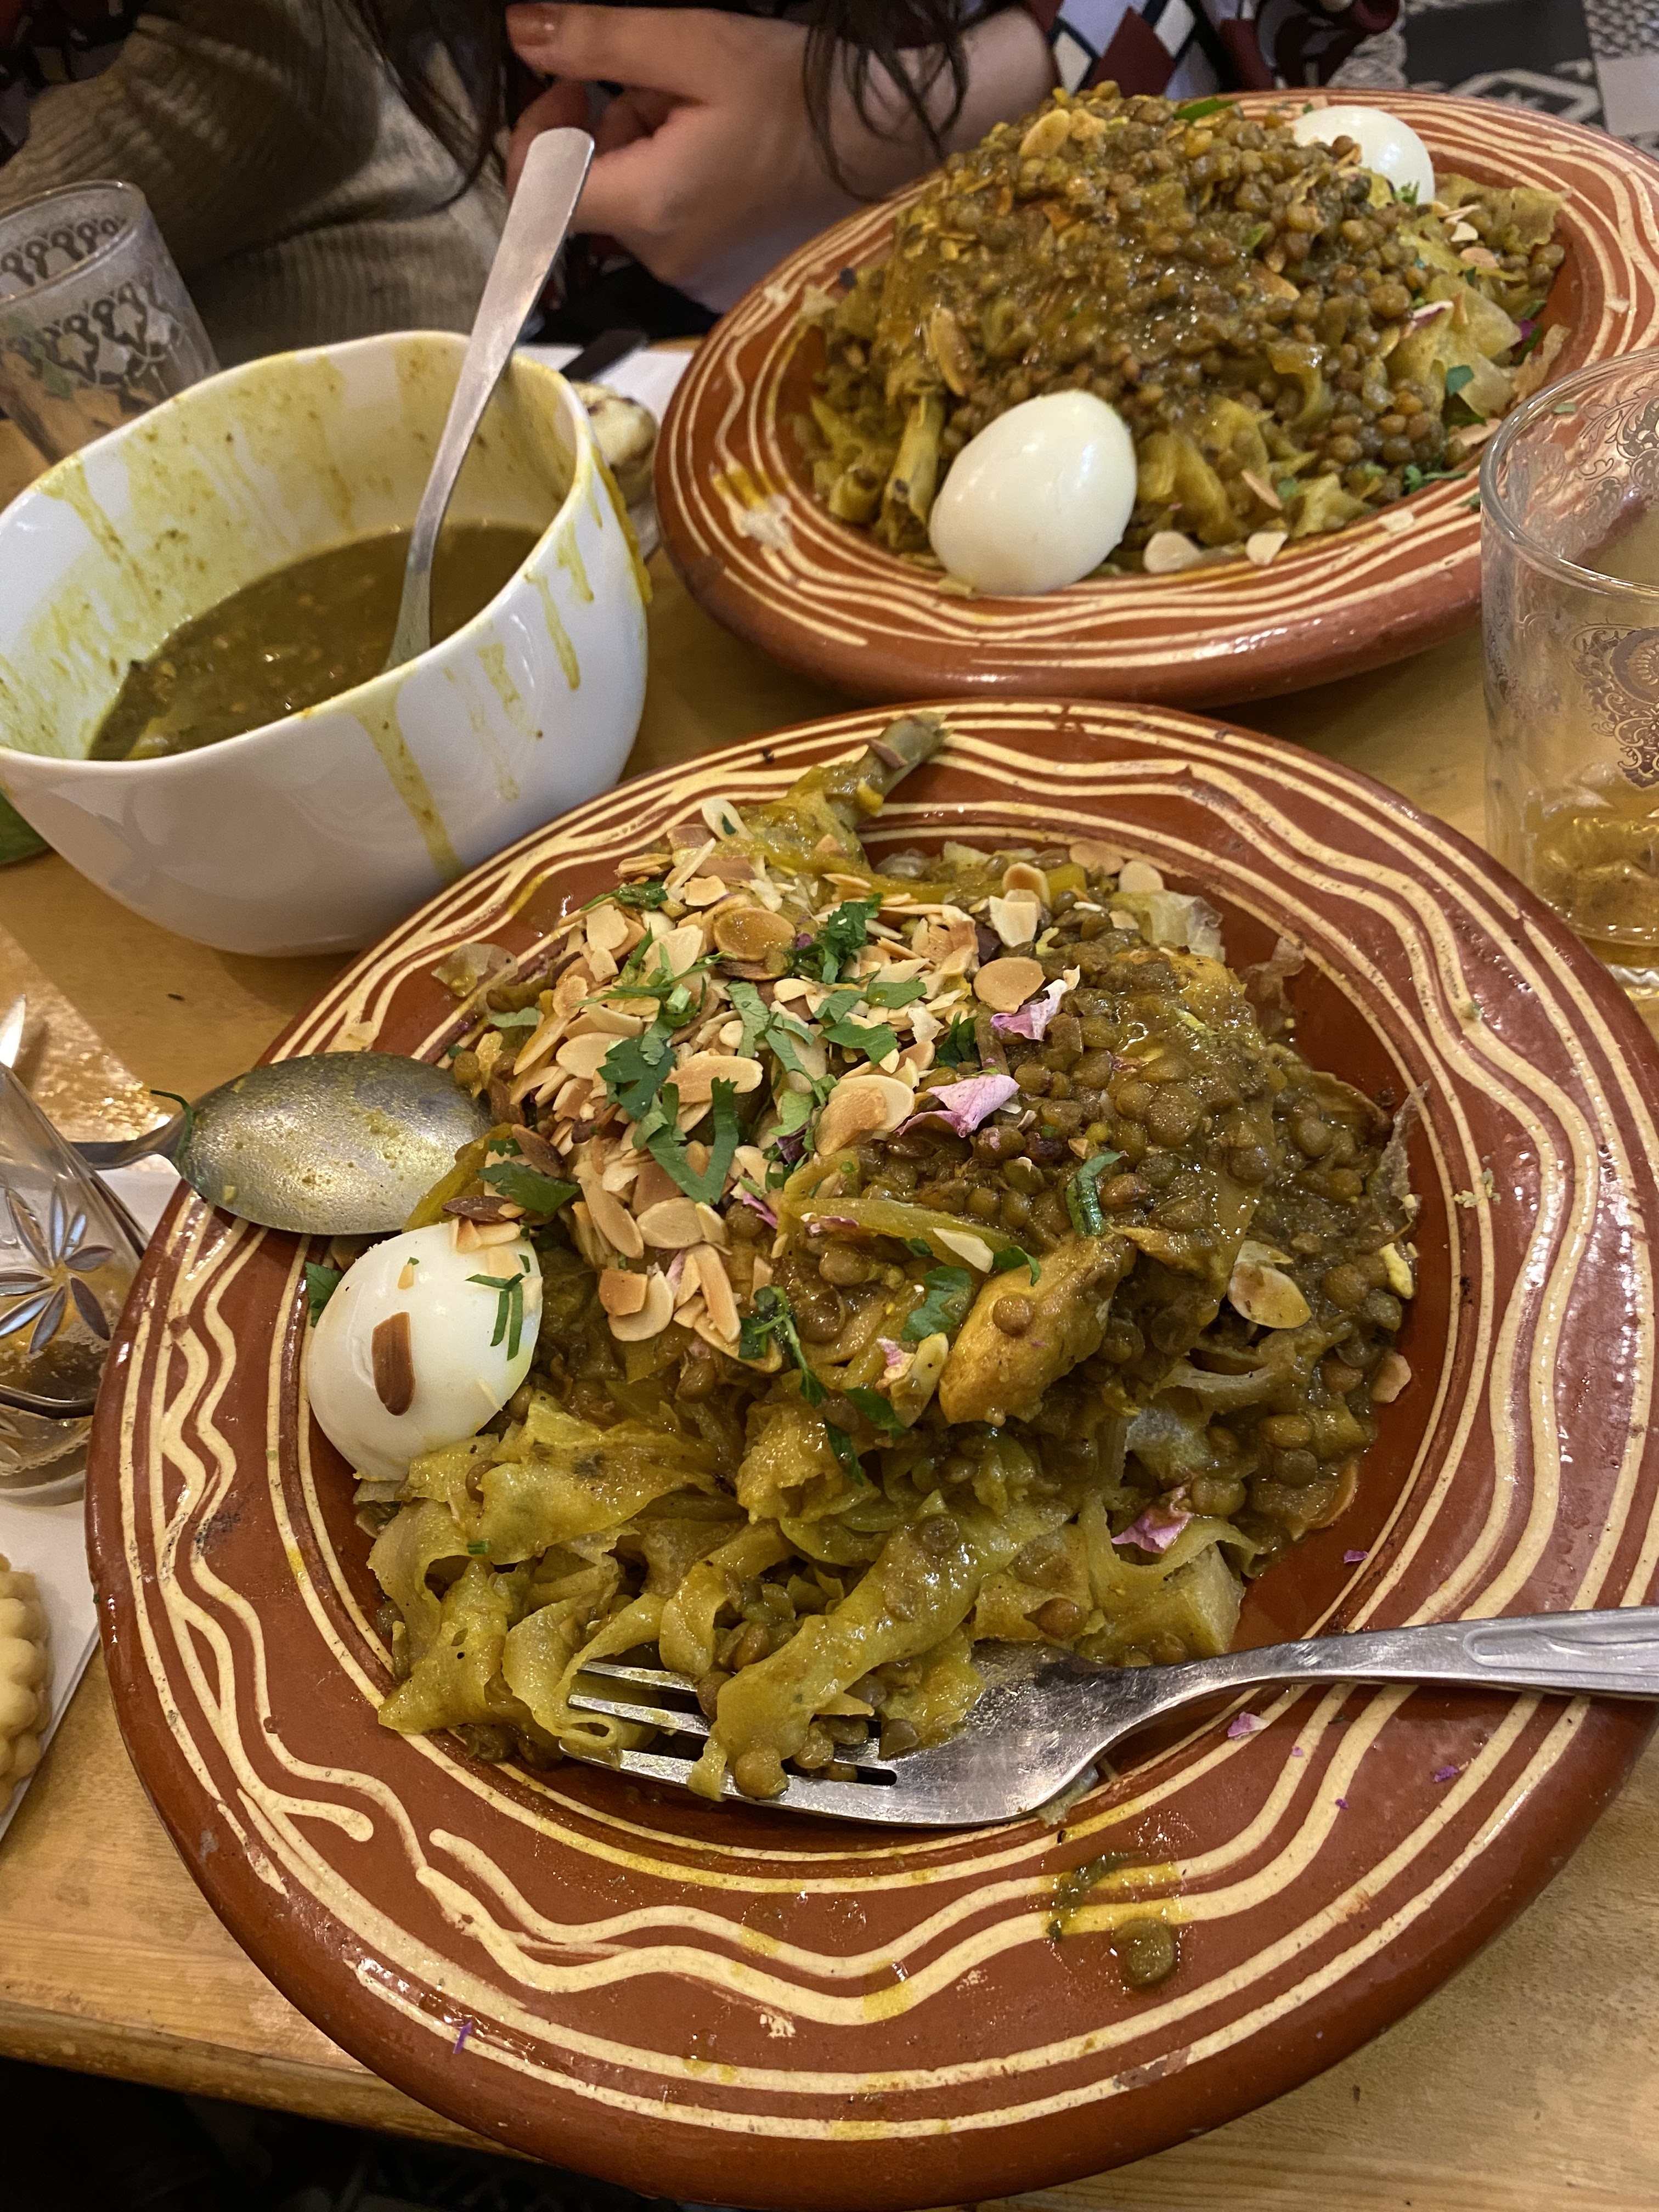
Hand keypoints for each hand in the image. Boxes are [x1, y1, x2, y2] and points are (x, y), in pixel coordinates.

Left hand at [505, 4, 1052, 309]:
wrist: (882, 141)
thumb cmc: (799, 94)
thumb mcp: (696, 45)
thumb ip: (599, 40)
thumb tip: (523, 33)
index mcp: (653, 208)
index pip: (542, 191)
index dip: (537, 132)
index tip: (568, 83)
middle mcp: (664, 256)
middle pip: (587, 191)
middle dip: (604, 127)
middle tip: (658, 81)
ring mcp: (690, 269)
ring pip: (625, 198)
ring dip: (640, 142)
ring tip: (697, 106)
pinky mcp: (713, 267)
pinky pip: (662, 215)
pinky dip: (669, 168)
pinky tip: (714, 139)